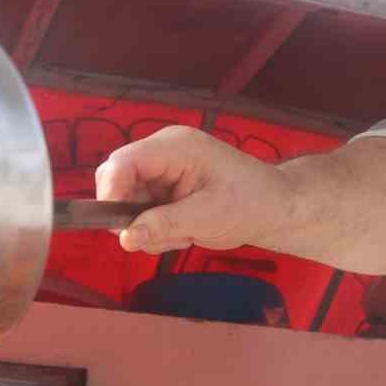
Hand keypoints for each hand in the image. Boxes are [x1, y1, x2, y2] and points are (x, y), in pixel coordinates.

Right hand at [95, 126, 291, 253]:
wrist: (275, 207)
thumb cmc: (251, 203)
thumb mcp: (208, 216)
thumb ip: (164, 224)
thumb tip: (125, 238)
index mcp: (175, 147)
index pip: (122, 163)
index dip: (111, 194)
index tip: (120, 227)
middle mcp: (162, 152)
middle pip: (117, 181)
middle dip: (132, 215)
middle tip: (160, 237)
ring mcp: (162, 170)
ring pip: (126, 201)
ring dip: (149, 227)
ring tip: (184, 234)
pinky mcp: (164, 188)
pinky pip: (140, 210)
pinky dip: (156, 228)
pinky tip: (184, 232)